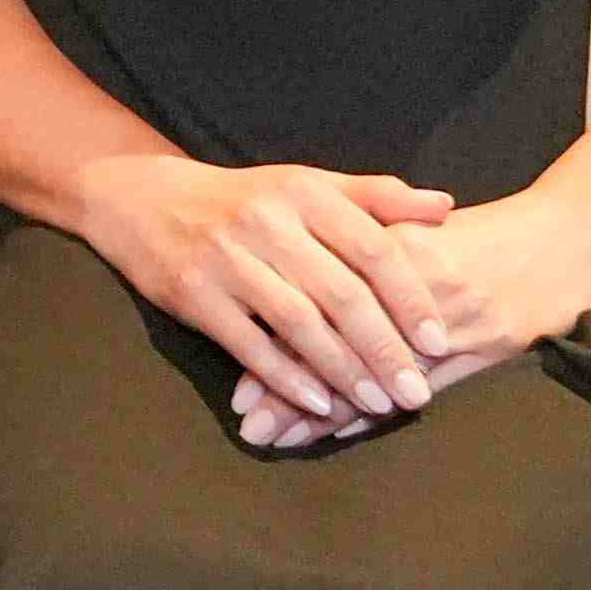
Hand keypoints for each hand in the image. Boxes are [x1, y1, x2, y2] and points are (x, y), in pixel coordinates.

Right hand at [75, 151, 459, 437]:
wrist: (145, 200)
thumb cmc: (244, 199)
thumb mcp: (306, 184)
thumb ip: (376, 197)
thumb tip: (445, 205)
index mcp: (303, 191)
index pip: (371, 247)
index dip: (409, 297)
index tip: (439, 341)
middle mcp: (266, 221)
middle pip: (339, 292)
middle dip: (384, 348)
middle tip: (417, 392)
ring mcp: (226, 258)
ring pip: (298, 323)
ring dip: (343, 370)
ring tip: (379, 405)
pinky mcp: (193, 293)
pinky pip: (249, 344)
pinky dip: (287, 378)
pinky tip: (319, 404)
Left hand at [229, 185, 590, 447]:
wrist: (564, 236)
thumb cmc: (480, 236)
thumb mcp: (416, 228)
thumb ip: (360, 250)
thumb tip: (294, 277)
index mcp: (388, 245)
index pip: (313, 299)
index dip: (273, 339)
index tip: (235, 370)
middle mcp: (410, 283)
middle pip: (333, 340)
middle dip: (285, 384)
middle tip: (246, 419)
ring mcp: (448, 319)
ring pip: (371, 372)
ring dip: (322, 409)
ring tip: (276, 436)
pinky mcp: (483, 348)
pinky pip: (421, 387)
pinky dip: (379, 409)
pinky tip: (341, 431)